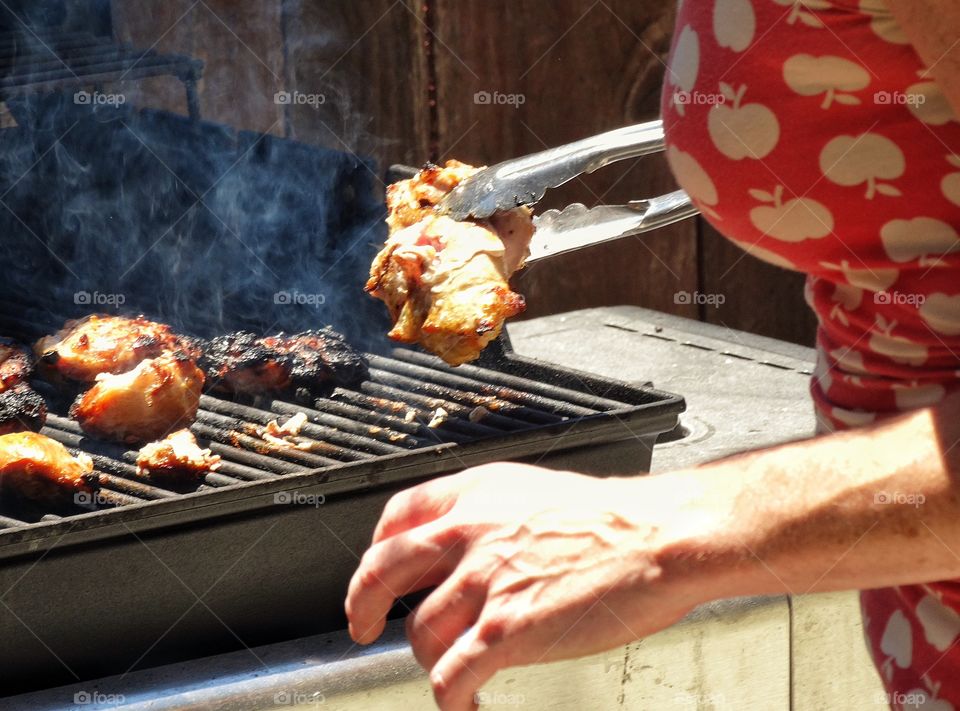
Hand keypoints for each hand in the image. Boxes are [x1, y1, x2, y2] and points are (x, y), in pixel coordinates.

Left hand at [344, 463, 718, 710]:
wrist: (660, 537)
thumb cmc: (615, 518)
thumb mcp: (536, 493)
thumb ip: (492, 514)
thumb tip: (469, 547)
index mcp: (476, 496)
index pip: (398, 515)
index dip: (377, 547)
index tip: (376, 569)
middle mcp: (469, 533)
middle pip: (382, 570)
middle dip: (361, 604)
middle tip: (359, 625)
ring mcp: (483, 583)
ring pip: (418, 632)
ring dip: (428, 658)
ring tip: (452, 670)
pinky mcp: (504, 631)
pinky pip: (450, 676)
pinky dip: (450, 699)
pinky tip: (464, 707)